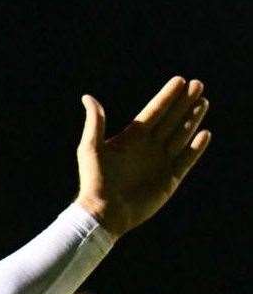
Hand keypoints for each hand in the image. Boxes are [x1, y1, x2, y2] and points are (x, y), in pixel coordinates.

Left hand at [76, 77, 210, 236]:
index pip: (154, 111)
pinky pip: (186, 160)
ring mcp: (160, 161)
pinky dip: (196, 148)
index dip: (167, 96)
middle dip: (184, 102)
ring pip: (181, 135)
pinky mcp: (170, 178)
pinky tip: (204, 134)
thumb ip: (95, 123)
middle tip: (198, 84)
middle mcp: (149, 146)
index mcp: (132, 137)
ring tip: (202, 102)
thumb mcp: (91, 148)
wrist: (104, 212)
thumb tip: (88, 97)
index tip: (179, 80)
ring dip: (192, 119)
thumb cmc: (94, 180)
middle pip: (171, 119)